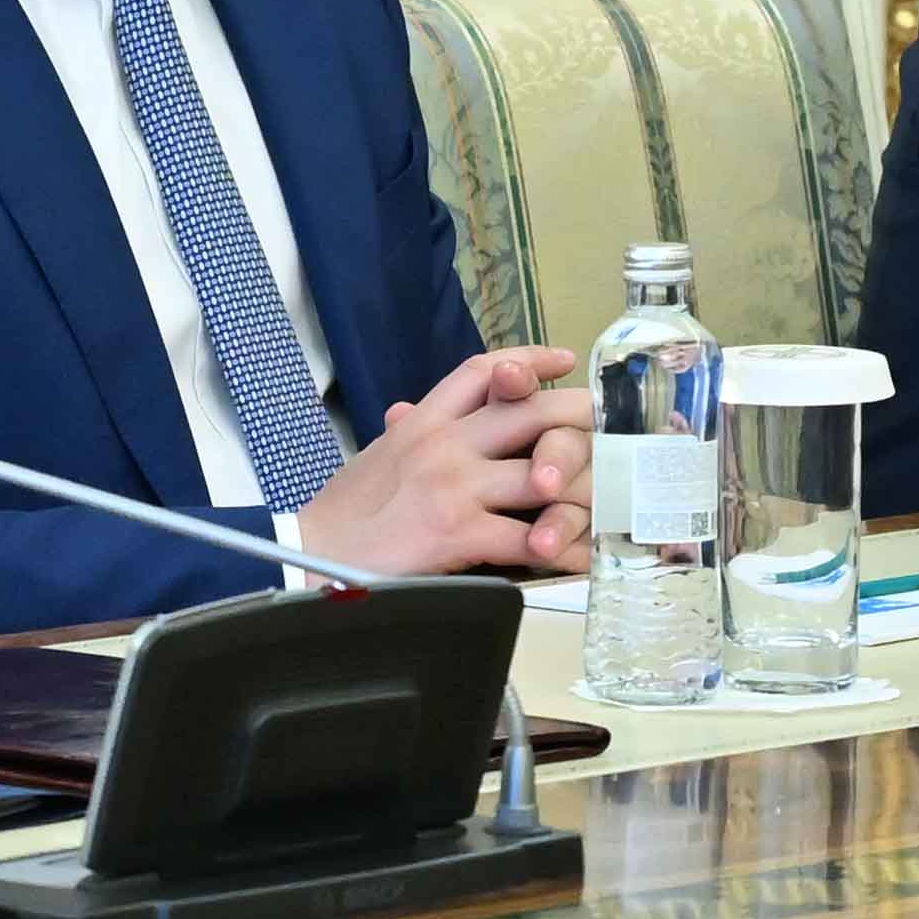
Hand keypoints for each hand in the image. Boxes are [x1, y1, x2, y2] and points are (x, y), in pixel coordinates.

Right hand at [300, 341, 579, 577]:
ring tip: (606, 500)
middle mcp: (444, 444)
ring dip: (582, 489)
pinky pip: (531, 538)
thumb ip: (403, 435)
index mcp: (423, 423)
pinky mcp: (460, 532)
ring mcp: (455, 486)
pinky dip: (563, 549)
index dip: (527, 360)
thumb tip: (406, 413)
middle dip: (579, 418)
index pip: (481, 371)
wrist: (308, 557)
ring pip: (544, 473)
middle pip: (530, 411)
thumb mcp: (373, 458)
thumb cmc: (340, 516)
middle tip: (609, 429)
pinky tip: (581, 556)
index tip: (560, 361)